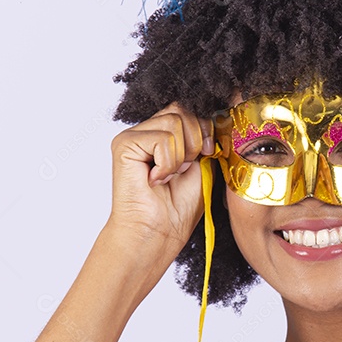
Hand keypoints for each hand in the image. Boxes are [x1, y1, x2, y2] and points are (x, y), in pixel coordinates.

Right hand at [107, 104, 214, 244]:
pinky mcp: (124, 144)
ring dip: (181, 155)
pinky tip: (156, 180)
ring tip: (169, 176)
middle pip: (181, 110)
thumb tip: (217, 117)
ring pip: (174, 121)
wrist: (160, 232)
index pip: (187, 110)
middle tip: (184, 170)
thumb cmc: (179, 206)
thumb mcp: (202, 164)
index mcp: (162, 134)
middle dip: (195, 141)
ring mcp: (133, 136)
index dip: (204, 129)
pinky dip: (168, 163)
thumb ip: (205, 138)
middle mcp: (145, 131)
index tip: (208, 153)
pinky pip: (163, 138)